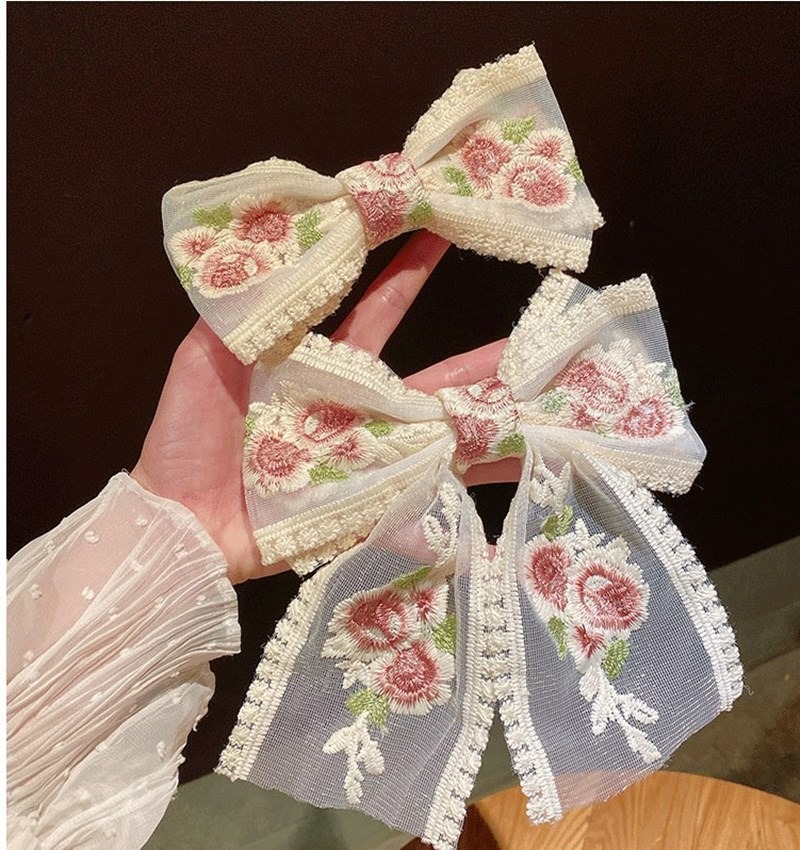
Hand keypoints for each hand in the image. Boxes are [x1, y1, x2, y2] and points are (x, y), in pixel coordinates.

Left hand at [133, 232, 516, 583]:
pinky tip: (506, 478)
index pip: (377, 311)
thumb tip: (271, 241)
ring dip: (487, 424)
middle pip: (429, 376)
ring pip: (437, 433)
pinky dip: (459, 489)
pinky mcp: (364, 503)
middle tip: (535, 340)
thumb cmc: (186, 437)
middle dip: (481, 358)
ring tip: (541, 411)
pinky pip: (419, 493)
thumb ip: (240, 308)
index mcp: (316, 366)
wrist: (175, 521)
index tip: (442, 230)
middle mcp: (351, 407)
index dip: (409, 272)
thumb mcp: (205, 359)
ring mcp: (363, 456)